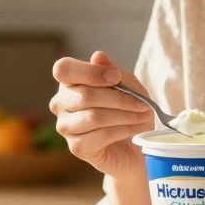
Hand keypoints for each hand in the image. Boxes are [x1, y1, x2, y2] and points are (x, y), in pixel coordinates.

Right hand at [49, 51, 154, 178]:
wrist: (135, 144)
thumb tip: (98, 56)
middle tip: (144, 104)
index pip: (63, 69)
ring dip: (125, 115)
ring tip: (144, 115)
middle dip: (120, 98)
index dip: (89, 72)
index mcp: (69, 82)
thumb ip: (114, 70)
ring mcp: (65, 126)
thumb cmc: (128, 109)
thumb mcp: (128, 85)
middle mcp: (60, 103)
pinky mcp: (76, 147)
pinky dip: (123, 130)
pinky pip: (101, 135)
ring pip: (94, 116)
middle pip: (85, 95)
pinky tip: (136, 129)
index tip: (116, 78)